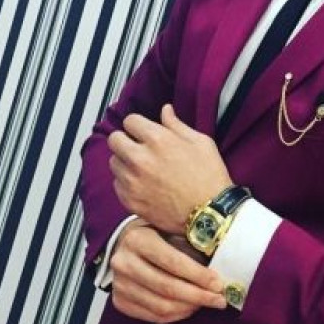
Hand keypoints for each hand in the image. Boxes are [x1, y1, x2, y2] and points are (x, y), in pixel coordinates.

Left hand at [108, 104, 231, 233]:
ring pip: (114, 162)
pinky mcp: (130, 200)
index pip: (130, 121)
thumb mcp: (201, 142)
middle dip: (125, 140)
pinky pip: (117, 184)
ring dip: (125, 162)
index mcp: (158, 140)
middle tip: (138, 147)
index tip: (143, 131)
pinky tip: (142, 184)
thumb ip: (177, 125)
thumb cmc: (209, 176)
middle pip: (114, 139)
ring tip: (142, 168)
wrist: (209, 213)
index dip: (138, 125)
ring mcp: (133, 181)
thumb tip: (165, 110)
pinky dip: (126, 182)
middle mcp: (140, 158)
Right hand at [110, 222, 225, 323]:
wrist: (125, 246)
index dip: (199, 276)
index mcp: (138, 239)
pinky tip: (189, 308)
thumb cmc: (157, 237)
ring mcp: (119, 284)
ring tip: (206, 303)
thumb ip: (190, 248)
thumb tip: (221, 270)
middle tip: (219, 300)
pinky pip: (153, 316)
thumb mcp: (171, 232)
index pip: (173, 262)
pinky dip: (176, 315)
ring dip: (189, 308)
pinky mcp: (119, 301)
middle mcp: (123, 262)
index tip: (219, 284)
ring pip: (161, 306)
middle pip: (167, 287)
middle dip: (199, 296)